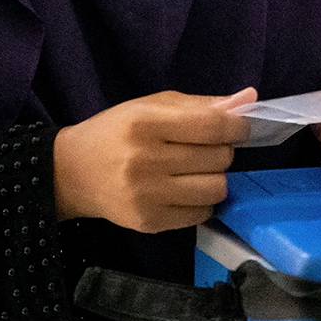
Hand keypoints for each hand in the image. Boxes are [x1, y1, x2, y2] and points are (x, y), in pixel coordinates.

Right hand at [52, 88, 255, 232]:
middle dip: (220, 150)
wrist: (72, 173)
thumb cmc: (115, 132)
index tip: (239, 127)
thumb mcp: (150, 106)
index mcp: (144, 123)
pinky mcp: (149, 222)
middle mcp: (144, 160)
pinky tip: (183, 190)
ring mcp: (147, 195)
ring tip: (195, 170)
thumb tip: (248, 99)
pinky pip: (201, 214)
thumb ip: (200, 104)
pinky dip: (201, 201)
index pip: (211, 126)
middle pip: (218, 158)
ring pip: (216, 188)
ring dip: (214, 177)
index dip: (236, 126)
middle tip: (202, 148)